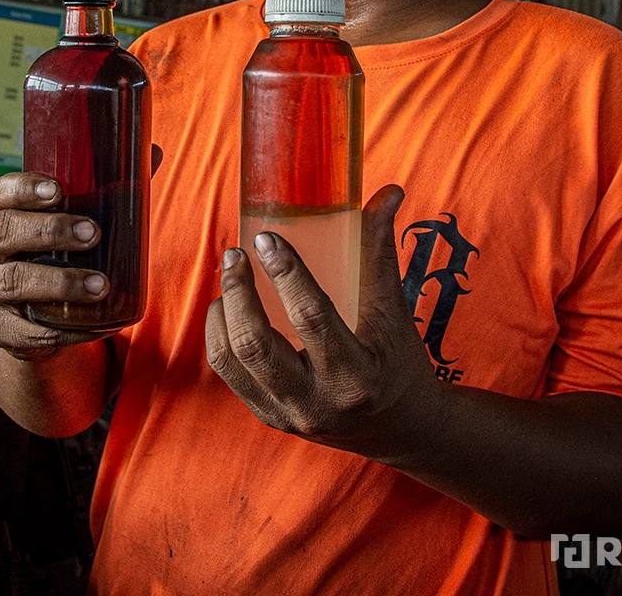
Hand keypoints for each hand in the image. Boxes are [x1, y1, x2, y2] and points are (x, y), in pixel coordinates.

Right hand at [0, 172, 109, 360]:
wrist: (30, 317)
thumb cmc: (54, 255)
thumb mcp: (67, 221)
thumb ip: (104, 190)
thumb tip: (153, 152)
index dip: (25, 189)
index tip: (58, 190)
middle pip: (2, 232)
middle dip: (49, 230)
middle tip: (91, 233)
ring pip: (12, 281)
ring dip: (59, 281)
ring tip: (100, 284)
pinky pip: (24, 330)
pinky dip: (62, 329)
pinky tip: (93, 324)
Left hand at [204, 185, 438, 461]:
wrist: (401, 429)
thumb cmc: (400, 362)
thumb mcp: (395, 311)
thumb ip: (380, 251)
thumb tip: (387, 192)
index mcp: (355, 375)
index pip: (311, 318)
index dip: (285, 274)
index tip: (265, 238)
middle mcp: (316, 401)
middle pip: (256, 345)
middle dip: (238, 292)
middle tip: (234, 254)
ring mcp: (287, 414)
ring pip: (232, 360)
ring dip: (223, 311)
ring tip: (230, 277)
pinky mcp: (269, 416)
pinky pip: (228, 373)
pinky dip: (220, 335)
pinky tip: (228, 309)